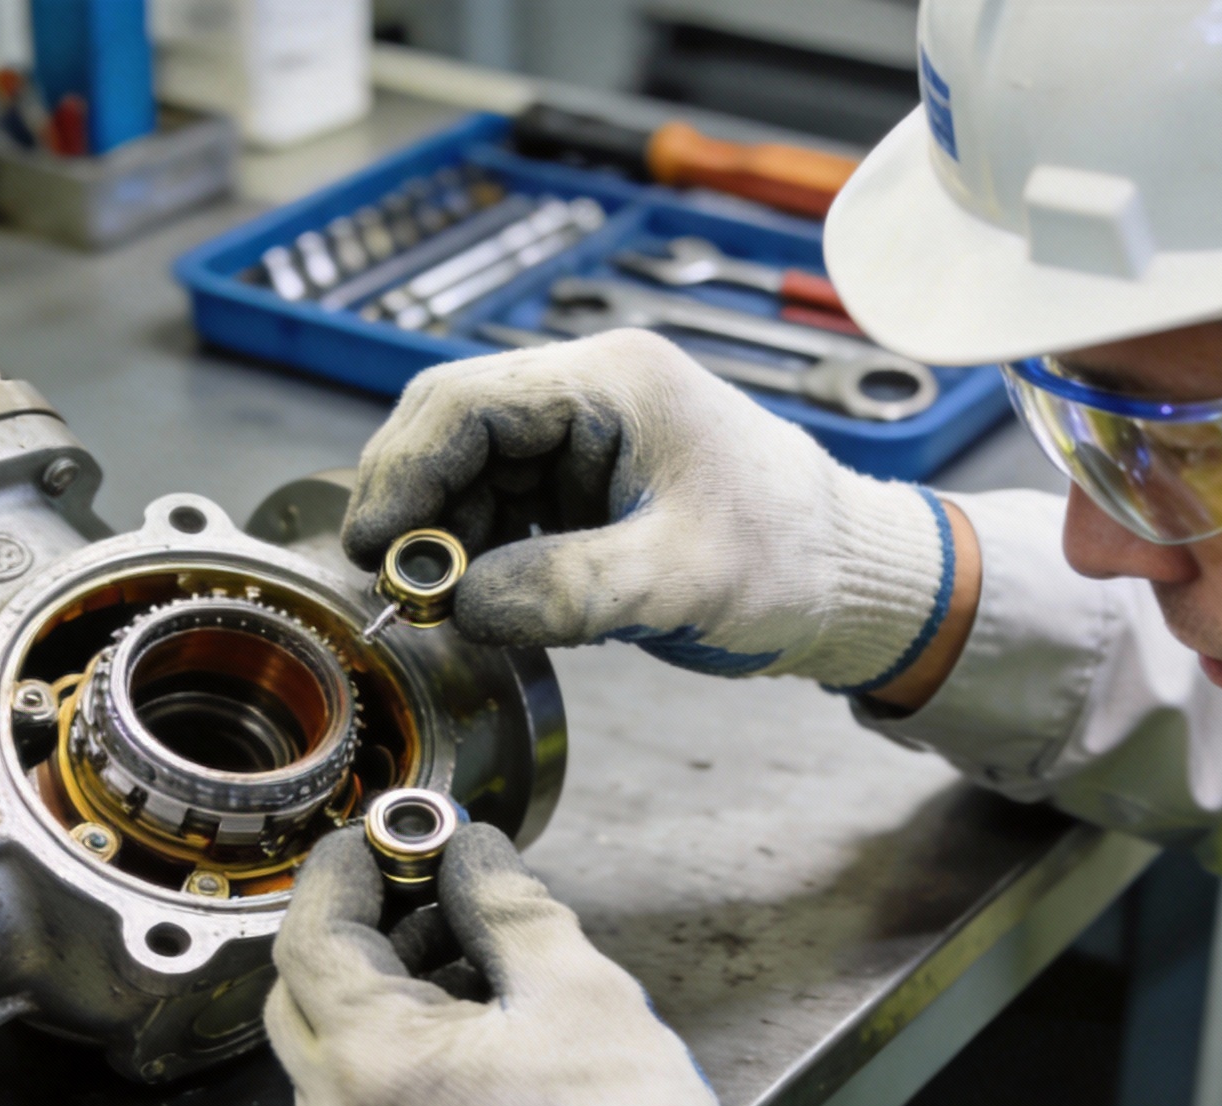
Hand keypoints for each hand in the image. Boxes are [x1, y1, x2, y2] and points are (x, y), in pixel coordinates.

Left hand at [265, 824, 809, 1105]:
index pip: (311, 937)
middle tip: (425, 892)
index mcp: (370, 1060)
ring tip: (467, 962)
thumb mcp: (572, 987)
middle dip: (357, 933)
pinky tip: (469, 1037)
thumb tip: (471, 854)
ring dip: (379, 997)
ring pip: (332, 1059)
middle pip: (303, 997)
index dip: (341, 873)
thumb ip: (504, 904)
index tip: (381, 838)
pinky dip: (394, 1059)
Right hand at [346, 328, 953, 691]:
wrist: (849, 580)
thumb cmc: (790, 559)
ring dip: (436, 534)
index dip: (403, 471)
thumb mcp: (681, 580)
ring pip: (465, 470)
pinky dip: (470, 551)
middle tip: (387, 581)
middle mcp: (587, 395)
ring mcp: (581, 439)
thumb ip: (567, 589)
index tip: (372, 545)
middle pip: (451, 428)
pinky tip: (469, 598)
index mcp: (612, 383)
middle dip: (409, 503)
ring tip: (432, 600)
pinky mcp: (581, 487)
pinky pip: (497, 506)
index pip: (465, 402)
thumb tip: (461, 607)